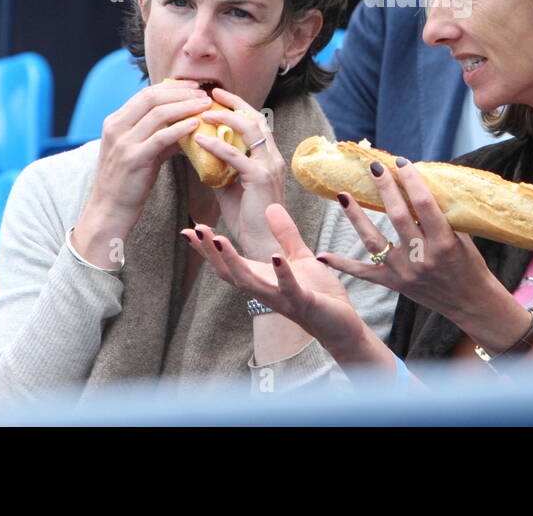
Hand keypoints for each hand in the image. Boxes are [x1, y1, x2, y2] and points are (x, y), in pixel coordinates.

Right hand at [74, 80, 210, 264]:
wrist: (109, 210)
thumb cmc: (128, 181)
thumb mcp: (140, 151)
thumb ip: (159, 135)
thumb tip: (188, 123)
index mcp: (115, 121)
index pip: (146, 94)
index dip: (172, 88)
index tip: (194, 87)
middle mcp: (116, 127)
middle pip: (152, 98)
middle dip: (181, 93)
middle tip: (204, 93)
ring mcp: (123, 142)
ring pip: (159, 114)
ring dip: (186, 106)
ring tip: (205, 105)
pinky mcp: (134, 158)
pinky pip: (161, 137)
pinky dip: (180, 128)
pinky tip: (196, 125)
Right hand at [181, 204, 377, 360]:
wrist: (342, 325)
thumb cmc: (319, 293)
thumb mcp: (300, 257)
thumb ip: (285, 234)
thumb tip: (270, 207)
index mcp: (264, 278)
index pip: (229, 264)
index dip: (209, 248)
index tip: (190, 229)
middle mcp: (266, 291)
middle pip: (231, 272)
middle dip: (212, 253)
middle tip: (196, 230)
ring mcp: (282, 298)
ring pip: (250, 282)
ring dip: (234, 262)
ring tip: (221, 239)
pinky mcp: (304, 302)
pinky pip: (289, 288)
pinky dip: (281, 273)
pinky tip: (275, 257)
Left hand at [189, 87, 283, 257]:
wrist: (262, 243)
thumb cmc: (247, 217)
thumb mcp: (230, 185)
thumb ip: (220, 167)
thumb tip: (199, 151)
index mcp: (269, 157)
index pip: (256, 122)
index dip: (238, 106)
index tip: (217, 96)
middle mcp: (273, 157)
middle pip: (256, 118)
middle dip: (234, 103)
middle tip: (211, 92)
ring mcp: (269, 166)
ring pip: (250, 129)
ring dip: (226, 117)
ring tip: (203, 112)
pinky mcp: (260, 178)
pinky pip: (236, 155)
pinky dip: (217, 145)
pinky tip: (200, 140)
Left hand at [318, 158, 503, 325]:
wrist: (469, 302)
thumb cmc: (468, 263)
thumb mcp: (462, 237)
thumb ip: (442, 214)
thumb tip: (419, 181)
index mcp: (444, 244)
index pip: (424, 205)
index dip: (411, 180)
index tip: (401, 161)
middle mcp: (422, 259)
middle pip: (398, 217)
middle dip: (385, 189)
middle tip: (374, 167)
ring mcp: (404, 273)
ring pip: (374, 241)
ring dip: (356, 218)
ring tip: (342, 195)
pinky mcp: (393, 284)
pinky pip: (364, 273)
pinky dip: (343, 265)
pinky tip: (322, 256)